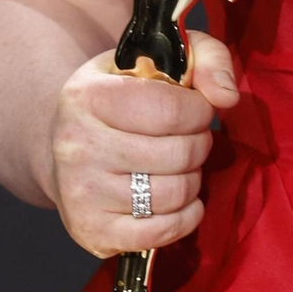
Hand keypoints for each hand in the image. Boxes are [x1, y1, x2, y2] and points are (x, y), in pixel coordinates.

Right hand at [42, 31, 238, 259]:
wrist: (65, 145)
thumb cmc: (121, 96)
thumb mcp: (159, 60)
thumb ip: (206, 58)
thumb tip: (227, 97)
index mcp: (89, 97)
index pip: (171, 110)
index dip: (200, 111)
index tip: (196, 110)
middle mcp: (78, 146)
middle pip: (178, 154)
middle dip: (199, 145)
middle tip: (189, 140)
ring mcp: (81, 193)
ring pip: (174, 194)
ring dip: (192, 180)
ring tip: (179, 166)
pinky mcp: (92, 231)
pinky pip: (161, 232)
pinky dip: (185, 217)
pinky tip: (180, 200)